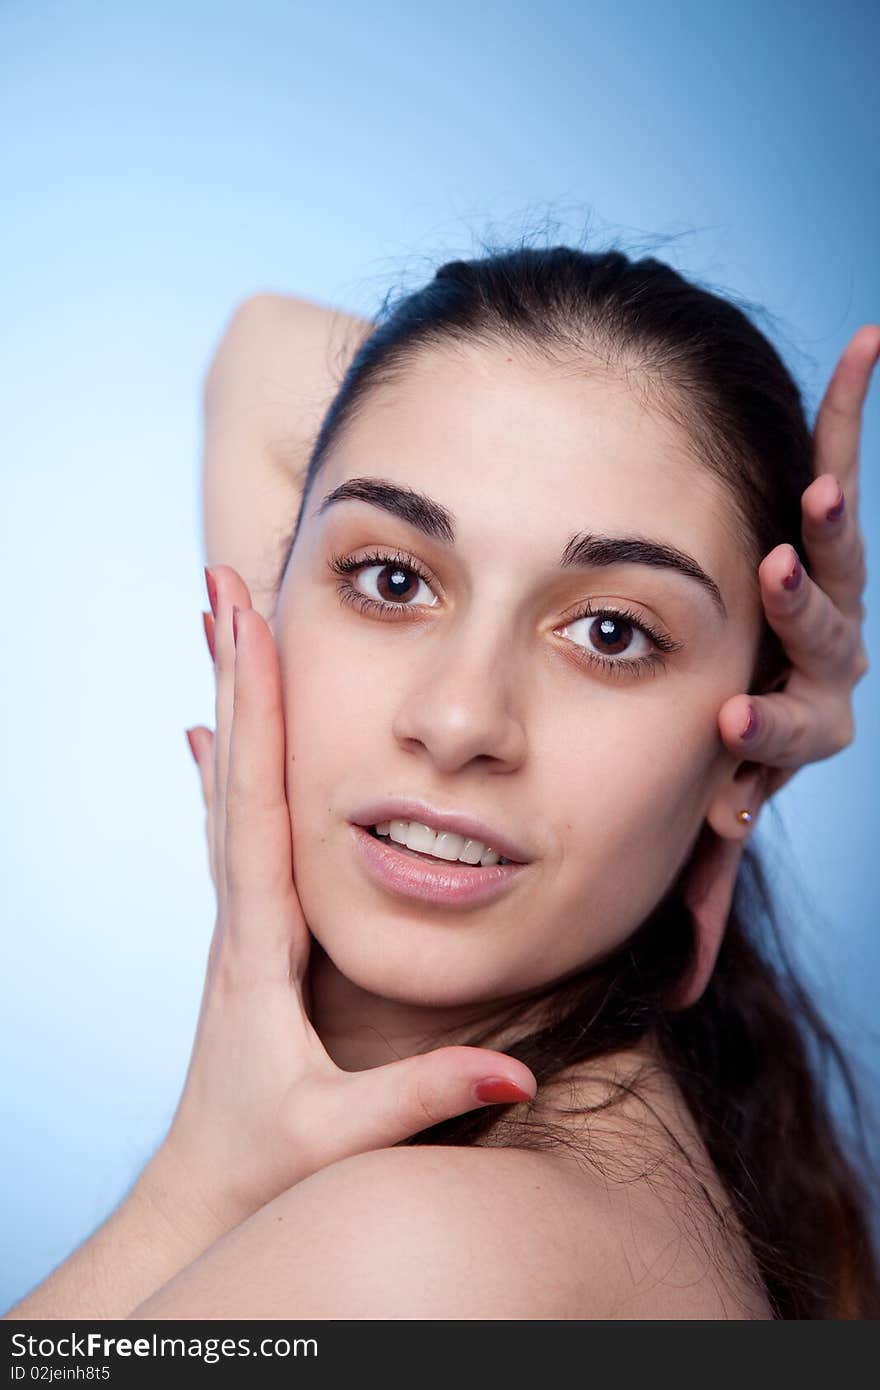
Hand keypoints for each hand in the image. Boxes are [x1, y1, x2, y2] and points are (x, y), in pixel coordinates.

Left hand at [169, 564, 537, 1232]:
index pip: (257, 805)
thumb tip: (516, 1072)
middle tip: (222, 586)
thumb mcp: (344, 1136)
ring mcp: (238, 918)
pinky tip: (212, 732)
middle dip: (232, 674)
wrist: (200, 1189)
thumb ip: (428, 1096)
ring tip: (221, 628)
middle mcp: (239, 913)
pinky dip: (226, 766)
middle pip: (233, 771)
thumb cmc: (261, 1161)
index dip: (255, 713)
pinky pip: (231, 827)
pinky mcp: (246, 931)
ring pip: (229, 788)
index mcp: (259, 941)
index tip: (248, 630)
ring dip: (229, 702)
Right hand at [673, 324, 877, 1009]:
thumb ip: (700, 886)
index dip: (759, 734)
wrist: (757, 676)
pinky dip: (848, 412)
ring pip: (842, 555)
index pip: (778, 738)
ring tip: (815, 480)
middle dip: (802, 614)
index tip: (725, 726)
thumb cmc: (726, 752)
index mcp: (788, 733)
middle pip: (823, 642)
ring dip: (829, 514)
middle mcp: (822, 663)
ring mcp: (832, 594)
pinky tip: (869, 346)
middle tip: (778, 580)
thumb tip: (679, 990)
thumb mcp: (710, 821)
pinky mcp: (830, 531)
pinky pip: (839, 466)